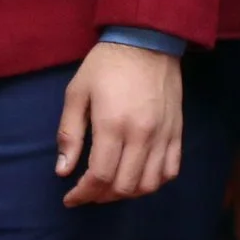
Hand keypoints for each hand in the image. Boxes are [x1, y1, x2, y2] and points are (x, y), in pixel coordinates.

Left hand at [55, 41, 182, 206]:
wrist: (147, 41)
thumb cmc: (106, 65)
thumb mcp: (77, 93)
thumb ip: (69, 133)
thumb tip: (63, 171)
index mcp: (112, 125)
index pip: (100, 176)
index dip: (83, 194)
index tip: (70, 198)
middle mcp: (141, 135)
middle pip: (124, 186)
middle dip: (101, 197)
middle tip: (87, 192)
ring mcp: (163, 135)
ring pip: (149, 184)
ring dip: (127, 193)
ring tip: (110, 187)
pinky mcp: (177, 132)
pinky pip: (171, 170)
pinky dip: (154, 182)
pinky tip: (138, 177)